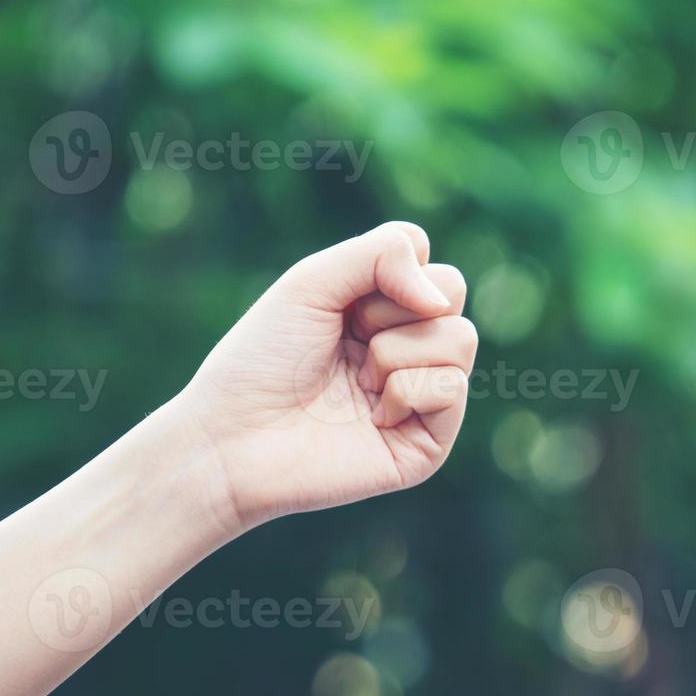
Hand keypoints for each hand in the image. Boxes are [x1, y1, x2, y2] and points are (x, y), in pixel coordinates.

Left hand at [178, 221, 477, 529]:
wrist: (234, 438)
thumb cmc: (262, 360)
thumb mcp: (314, 280)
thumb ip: (384, 253)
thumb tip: (441, 300)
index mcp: (382, 310)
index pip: (429, 262)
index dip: (388, 271)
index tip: (340, 304)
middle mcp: (409, 349)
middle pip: (452, 293)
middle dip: (392, 310)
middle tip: (349, 342)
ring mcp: (423, 396)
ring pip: (461, 338)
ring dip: (395, 353)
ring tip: (358, 383)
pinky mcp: (430, 442)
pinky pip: (452, 387)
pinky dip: (406, 392)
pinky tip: (373, 418)